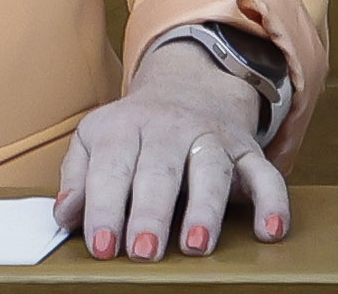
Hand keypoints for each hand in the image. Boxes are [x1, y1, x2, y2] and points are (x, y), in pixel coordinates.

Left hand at [55, 40, 289, 261]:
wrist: (188, 86)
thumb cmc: (133, 130)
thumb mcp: (95, 140)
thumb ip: (77, 177)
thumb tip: (64, 215)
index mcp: (122, 126)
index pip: (109, 169)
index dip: (103, 208)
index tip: (102, 247)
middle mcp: (167, 128)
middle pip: (158, 171)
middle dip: (150, 213)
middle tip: (143, 252)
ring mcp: (210, 137)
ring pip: (210, 170)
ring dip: (205, 209)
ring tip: (196, 245)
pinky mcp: (246, 149)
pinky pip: (265, 173)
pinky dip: (272, 201)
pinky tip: (269, 232)